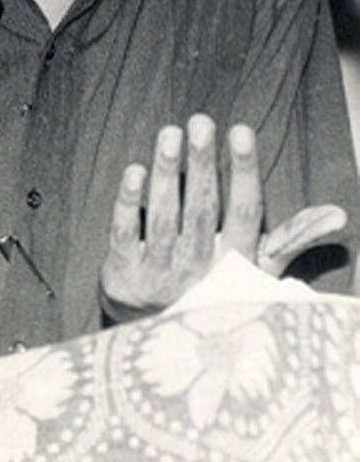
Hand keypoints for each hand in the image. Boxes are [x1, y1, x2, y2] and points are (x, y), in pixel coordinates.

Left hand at [98, 114, 346, 320]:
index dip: (242, 171)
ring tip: (169, 134)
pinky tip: (133, 171)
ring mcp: (159, 276)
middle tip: (200, 121)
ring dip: (166, 174)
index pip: (243, 212)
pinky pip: (124, 236)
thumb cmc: (218, 288)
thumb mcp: (259, 269)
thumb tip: (338, 215)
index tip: (240, 130)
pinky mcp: (123, 277)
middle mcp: (199, 272)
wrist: (162, 340)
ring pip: (163, 218)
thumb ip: (293, 237)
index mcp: (235, 264)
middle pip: (201, 210)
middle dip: (202, 164)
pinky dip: (128, 204)